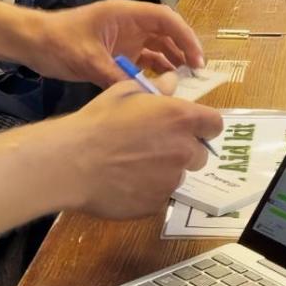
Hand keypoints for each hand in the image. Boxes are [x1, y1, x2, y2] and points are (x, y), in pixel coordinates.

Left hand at [24, 0, 205, 85]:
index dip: (185, 36)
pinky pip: (143, 61)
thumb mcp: (88, 60)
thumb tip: (143, 97)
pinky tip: (162, 87)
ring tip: (184, 82)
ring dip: (171, 62)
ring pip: (157, 48)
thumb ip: (116, 77)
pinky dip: (154, 72)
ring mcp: (125, 38)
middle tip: (197, 74)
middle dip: (183, 51)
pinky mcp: (117, 52)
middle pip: (167, 33)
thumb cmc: (58, 41)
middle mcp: (130, 24)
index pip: (165, 19)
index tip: (196, 58)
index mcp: (125, 14)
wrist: (33, 43)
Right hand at [63, 81, 221, 219]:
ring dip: (165, 171)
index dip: (204, 126)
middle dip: (184, 150)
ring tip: (133, 165)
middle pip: (200, 154)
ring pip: (178, 175)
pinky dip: (148, 190)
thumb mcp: (125, 92)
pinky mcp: (156, 203)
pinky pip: (160, 195)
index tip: (190, 128)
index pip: (215, 125)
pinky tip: (125, 181)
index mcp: (181, 119)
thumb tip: (172, 82)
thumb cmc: (98, 121)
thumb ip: (156, 88)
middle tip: (156, 147)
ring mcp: (171, 180)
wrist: (71, 162)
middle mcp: (183, 150)